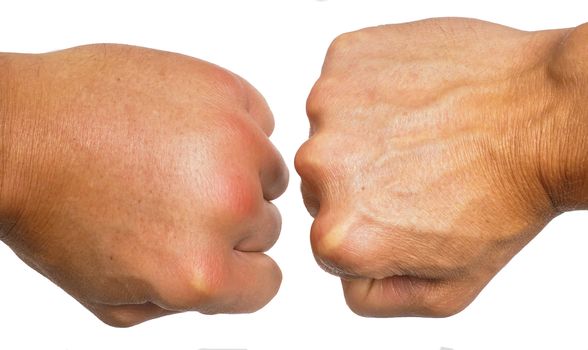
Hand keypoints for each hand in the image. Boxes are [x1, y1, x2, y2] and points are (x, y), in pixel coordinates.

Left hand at [0, 44, 287, 325]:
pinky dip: (233, 126)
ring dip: (236, 171)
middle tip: (177, 200)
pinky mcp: (224, 89)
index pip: (265, 283)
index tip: (215, 251)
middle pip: (267, 224)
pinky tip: (186, 128)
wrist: (19, 132)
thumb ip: (184, 302)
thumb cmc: (53, 210)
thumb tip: (226, 279)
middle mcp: (227, 204)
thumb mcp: (113, 299)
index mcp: (200, 269)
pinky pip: (257, 119)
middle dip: (230, 221)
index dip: (238, 272)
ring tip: (179, 160)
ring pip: (268, 171)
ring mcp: (231, 139)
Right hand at [296, 18, 583, 316]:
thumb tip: (343, 275)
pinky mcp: (346, 56)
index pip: (327, 243)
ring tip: (421, 132)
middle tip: (418, 171)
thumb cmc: (507, 197)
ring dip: (366, 134)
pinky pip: (344, 82)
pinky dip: (371, 91)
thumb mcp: (449, 290)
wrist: (545, 115)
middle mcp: (321, 166)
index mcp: (340, 233)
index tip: (408, 213)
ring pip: (332, 132)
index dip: (371, 232)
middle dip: (361, 183)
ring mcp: (331, 104)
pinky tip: (415, 100)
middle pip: (322, 185)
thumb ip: (376, 298)